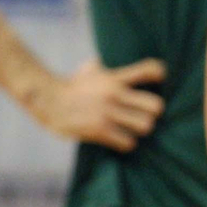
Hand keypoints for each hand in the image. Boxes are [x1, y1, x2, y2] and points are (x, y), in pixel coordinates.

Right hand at [31, 58, 165, 150]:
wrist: (47, 100)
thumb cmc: (71, 86)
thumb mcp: (89, 70)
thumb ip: (103, 67)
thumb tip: (102, 62)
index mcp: (115, 77)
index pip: (149, 70)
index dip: (160, 75)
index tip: (160, 80)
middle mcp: (114, 94)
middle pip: (156, 105)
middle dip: (154, 112)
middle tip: (146, 114)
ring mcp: (108, 113)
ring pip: (145, 126)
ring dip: (141, 130)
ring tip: (133, 128)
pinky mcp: (99, 130)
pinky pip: (128, 142)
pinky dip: (127, 143)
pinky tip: (120, 140)